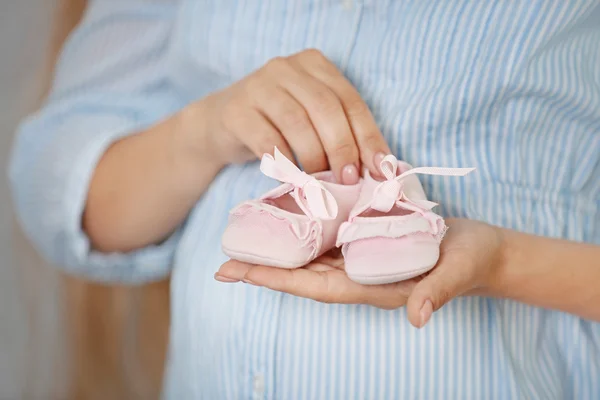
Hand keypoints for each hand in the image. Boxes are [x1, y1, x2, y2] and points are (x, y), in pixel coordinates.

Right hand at [185, 49, 389, 183]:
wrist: (220, 127)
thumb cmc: (277, 126)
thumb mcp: (312, 121)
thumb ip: (341, 133)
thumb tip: (379, 168)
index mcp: (314, 64)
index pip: (350, 101)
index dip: (368, 137)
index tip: (380, 170)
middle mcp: (286, 67)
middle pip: (326, 108)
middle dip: (343, 148)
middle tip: (349, 180)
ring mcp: (258, 85)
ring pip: (297, 122)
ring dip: (314, 159)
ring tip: (320, 184)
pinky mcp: (235, 111)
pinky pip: (266, 140)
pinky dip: (285, 163)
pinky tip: (292, 179)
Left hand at [216, 218, 504, 327]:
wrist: (482, 250)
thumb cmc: (471, 261)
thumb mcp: (457, 272)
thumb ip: (437, 292)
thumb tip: (418, 317)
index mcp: (372, 285)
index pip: (315, 286)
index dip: (277, 280)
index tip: (240, 274)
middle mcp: (358, 274)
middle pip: (303, 273)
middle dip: (264, 268)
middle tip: (224, 261)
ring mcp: (360, 258)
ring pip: (311, 256)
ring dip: (278, 250)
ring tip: (245, 241)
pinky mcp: (367, 240)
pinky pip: (329, 238)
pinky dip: (304, 231)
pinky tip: (286, 220)